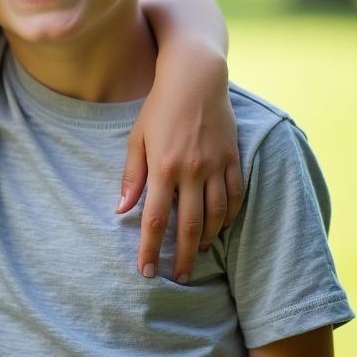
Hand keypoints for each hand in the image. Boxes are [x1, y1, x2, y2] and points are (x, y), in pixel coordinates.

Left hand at [117, 50, 242, 281]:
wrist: (195, 78)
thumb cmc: (159, 107)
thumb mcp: (137, 138)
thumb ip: (132, 175)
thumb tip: (122, 209)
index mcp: (163, 166)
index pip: (154, 219)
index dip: (149, 248)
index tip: (146, 271)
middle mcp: (191, 170)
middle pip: (188, 226)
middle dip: (182, 257)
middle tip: (179, 278)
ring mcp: (216, 166)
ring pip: (215, 216)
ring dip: (206, 240)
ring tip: (197, 253)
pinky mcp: (233, 159)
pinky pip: (235, 197)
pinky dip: (228, 217)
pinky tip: (219, 228)